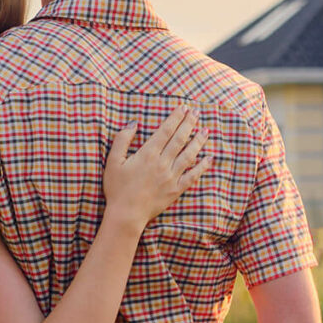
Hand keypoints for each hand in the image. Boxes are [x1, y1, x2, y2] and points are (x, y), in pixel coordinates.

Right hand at [102, 106, 210, 233]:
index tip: (184, 108)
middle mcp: (162, 163)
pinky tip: (209, 158)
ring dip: (198, 141)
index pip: (166, 130)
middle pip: (180, 139)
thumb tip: (133, 123)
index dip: (176, 118)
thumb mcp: (113, 161)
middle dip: (190, 123)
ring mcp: (171, 177)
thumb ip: (122, 139)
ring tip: (206, 130)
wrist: (126, 214)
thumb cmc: (117, 188)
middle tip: (197, 112)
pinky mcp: (176, 190)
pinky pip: (193, 176)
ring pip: (189, 155)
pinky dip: (202, 166)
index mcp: (148, 154)